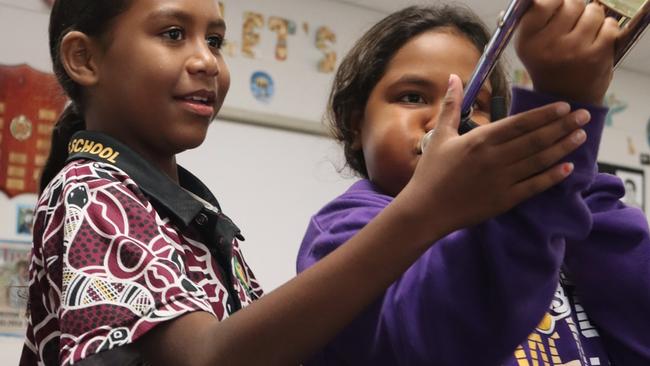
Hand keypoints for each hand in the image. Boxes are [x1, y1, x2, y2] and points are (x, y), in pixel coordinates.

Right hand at [398, 74, 589, 237]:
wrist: (425, 210)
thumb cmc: (430, 172)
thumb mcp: (439, 136)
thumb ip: (450, 106)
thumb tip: (451, 76)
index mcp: (480, 140)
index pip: (520, 123)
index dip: (545, 114)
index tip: (565, 106)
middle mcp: (495, 157)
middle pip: (536, 139)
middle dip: (563, 126)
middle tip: (584, 117)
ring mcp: (502, 179)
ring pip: (539, 160)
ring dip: (563, 147)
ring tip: (581, 137)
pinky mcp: (504, 200)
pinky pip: (534, 186)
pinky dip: (552, 177)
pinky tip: (568, 168)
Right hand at [515, 0, 620, 103]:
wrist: (566, 99)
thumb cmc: (549, 63)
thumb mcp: (530, 44)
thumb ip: (535, 16)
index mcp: (526, 41)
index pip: (541, 3)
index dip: (555, 1)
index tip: (558, 7)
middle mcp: (547, 46)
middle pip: (571, 3)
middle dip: (576, 9)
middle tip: (572, 27)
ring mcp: (572, 51)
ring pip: (593, 11)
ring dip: (593, 18)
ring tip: (585, 34)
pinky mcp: (596, 55)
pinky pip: (609, 25)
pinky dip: (608, 28)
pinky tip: (599, 40)